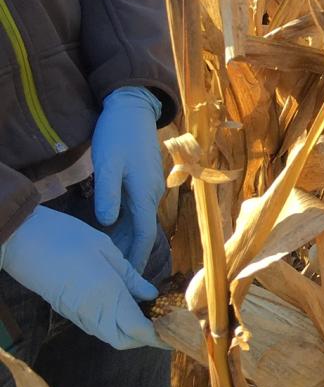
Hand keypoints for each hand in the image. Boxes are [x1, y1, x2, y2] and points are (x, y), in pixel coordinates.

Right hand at [0, 206, 160, 349]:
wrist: (21, 239)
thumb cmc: (66, 238)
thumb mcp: (107, 251)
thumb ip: (131, 277)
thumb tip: (152, 295)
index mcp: (108, 297)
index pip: (139, 331)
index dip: (160, 336)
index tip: (178, 332)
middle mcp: (93, 313)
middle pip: (124, 340)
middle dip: (146, 338)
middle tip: (164, 321)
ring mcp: (76, 314)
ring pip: (109, 335)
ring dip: (130, 331)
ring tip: (150, 313)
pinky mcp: (66, 310)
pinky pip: (96, 326)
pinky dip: (114, 324)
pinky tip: (126, 306)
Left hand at [91, 86, 164, 272]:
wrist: (132, 109)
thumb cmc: (117, 135)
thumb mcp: (107, 165)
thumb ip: (108, 195)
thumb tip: (107, 223)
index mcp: (145, 194)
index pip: (143, 235)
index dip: (137, 257)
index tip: (131, 278)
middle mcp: (152, 195)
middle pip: (141, 231)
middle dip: (129, 252)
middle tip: (111, 272)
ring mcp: (149, 188)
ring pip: (138, 221)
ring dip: (125, 238)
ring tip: (108, 256)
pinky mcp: (143, 182)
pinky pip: (135, 210)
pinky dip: (124, 224)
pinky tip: (110, 230)